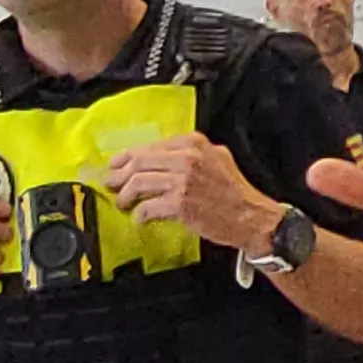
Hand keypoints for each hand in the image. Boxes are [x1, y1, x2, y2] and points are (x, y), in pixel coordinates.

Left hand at [101, 135, 283, 255]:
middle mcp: (187, 157)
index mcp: (194, 143)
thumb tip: (159, 158)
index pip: (150, 146)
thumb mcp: (217, 158)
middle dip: (119, 175)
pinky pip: (147, 207)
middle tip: (110, 185)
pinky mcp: (180, 204)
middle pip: (139, 161)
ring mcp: (183, 180)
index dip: (127, 156)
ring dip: (125, 195)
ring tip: (123, 203)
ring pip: (138, 182)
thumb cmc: (234, 192)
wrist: (251, 217)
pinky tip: (140, 218)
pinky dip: (139, 214)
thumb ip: (191, 153)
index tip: (116, 165)